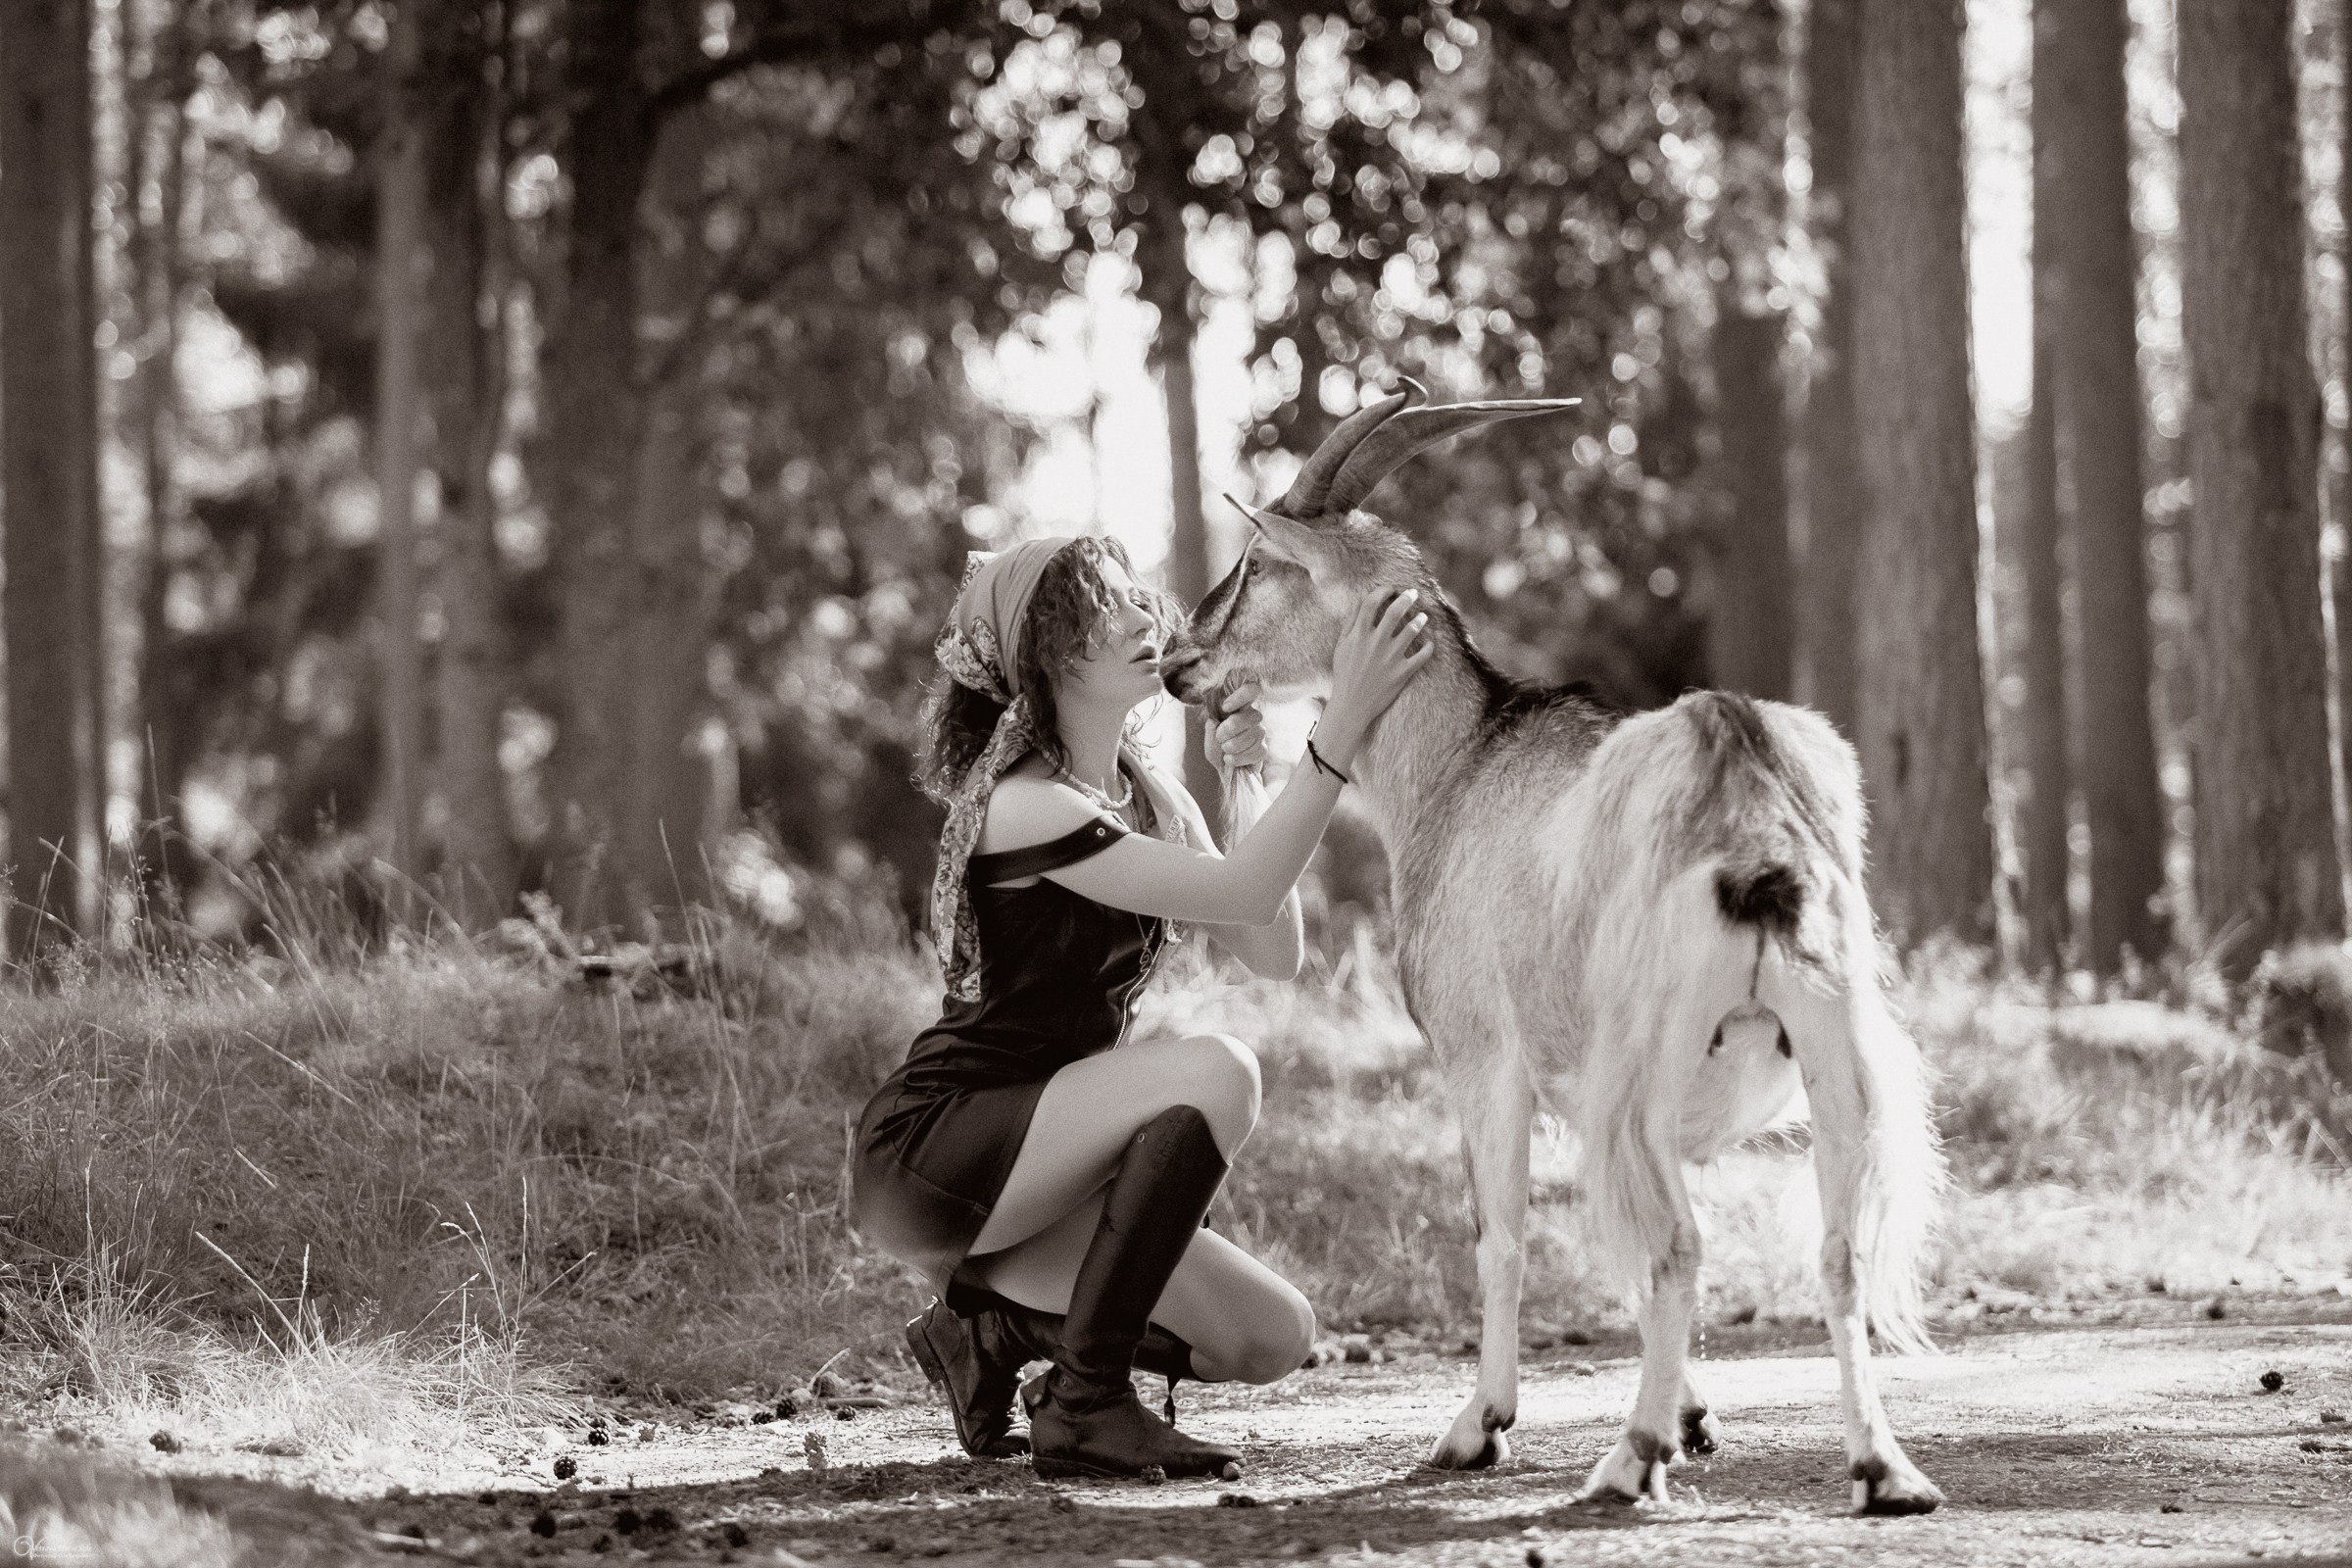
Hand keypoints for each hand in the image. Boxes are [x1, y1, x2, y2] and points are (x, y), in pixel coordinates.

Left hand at [1210, 682, 1268, 775]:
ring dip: (1232, 746)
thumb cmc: (1217, 747)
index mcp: (1240, 708)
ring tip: (1225, 751)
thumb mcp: (1210, 733)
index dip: (1241, 695)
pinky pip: (1254, 752)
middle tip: (1220, 738)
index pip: (1251, 690)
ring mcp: (1261, 733)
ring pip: (1252, 735)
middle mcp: (1253, 717)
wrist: (1223, 769)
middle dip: (1230, 729)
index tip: (1225, 708)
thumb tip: (1217, 717)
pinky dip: (1238, 758)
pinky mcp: (1263, 750)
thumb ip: (1213, 722)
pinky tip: (1230, 760)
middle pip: (1250, 716)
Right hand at [1320, 587, 1433, 763]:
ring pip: (1412, 629)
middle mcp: (1375, 643)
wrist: (1352, 705)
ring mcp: (1391, 658)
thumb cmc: (1345, 673)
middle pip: (1395, 611)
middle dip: (1407, 598)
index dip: (1383, 591)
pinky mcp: (1402, 673)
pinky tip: (1430, 642)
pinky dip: (1430, 647)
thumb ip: (1351, 623)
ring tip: (1423, 617)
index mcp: (1359, 635)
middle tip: (1414, 594)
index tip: (1391, 589)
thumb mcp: (1341, 646)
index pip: (1372, 602)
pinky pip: (1423, 655)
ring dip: (1421, 619)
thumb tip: (1362, 600)